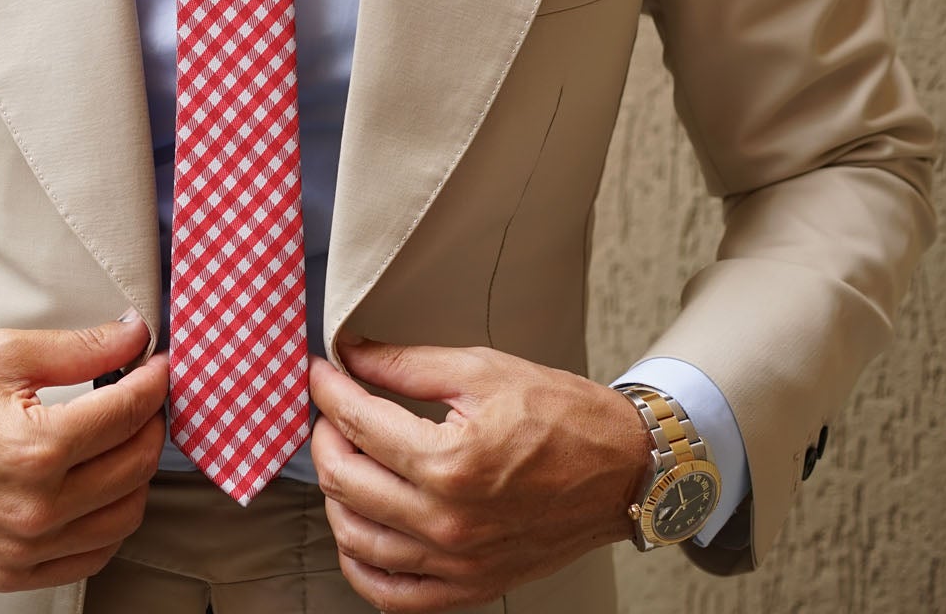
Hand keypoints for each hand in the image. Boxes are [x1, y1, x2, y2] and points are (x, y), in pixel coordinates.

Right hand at [0, 314, 167, 592]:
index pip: (127, 413)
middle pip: (135, 466)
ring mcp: (21, 549)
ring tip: (120, 439)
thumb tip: (132, 338)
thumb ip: (78, 348)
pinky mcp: (8, 572)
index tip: (158, 366)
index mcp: (33, 449)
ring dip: (135, 475)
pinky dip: (107, 523)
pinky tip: (98, 489)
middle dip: (150, 423)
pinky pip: (89, 557)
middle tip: (142, 396)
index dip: (153, 382)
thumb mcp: (0, 355)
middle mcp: (33, 509)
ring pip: (123, 517)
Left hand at [308, 341, 648, 612]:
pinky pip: (391, 594)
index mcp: (451, 461)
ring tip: (345, 461)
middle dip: (325, 437)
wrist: (625, 470)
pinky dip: (360, 564)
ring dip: (335, 495)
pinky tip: (358, 530)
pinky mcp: (469, 586)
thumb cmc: (565, 418)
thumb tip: (352, 355)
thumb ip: (407, 364)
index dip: (327, 391)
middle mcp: (449, 520)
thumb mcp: (483, 371)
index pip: (357, 423)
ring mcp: (457, 561)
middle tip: (331, 412)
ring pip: (355, 538)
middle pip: (344, 481)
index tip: (321, 373)